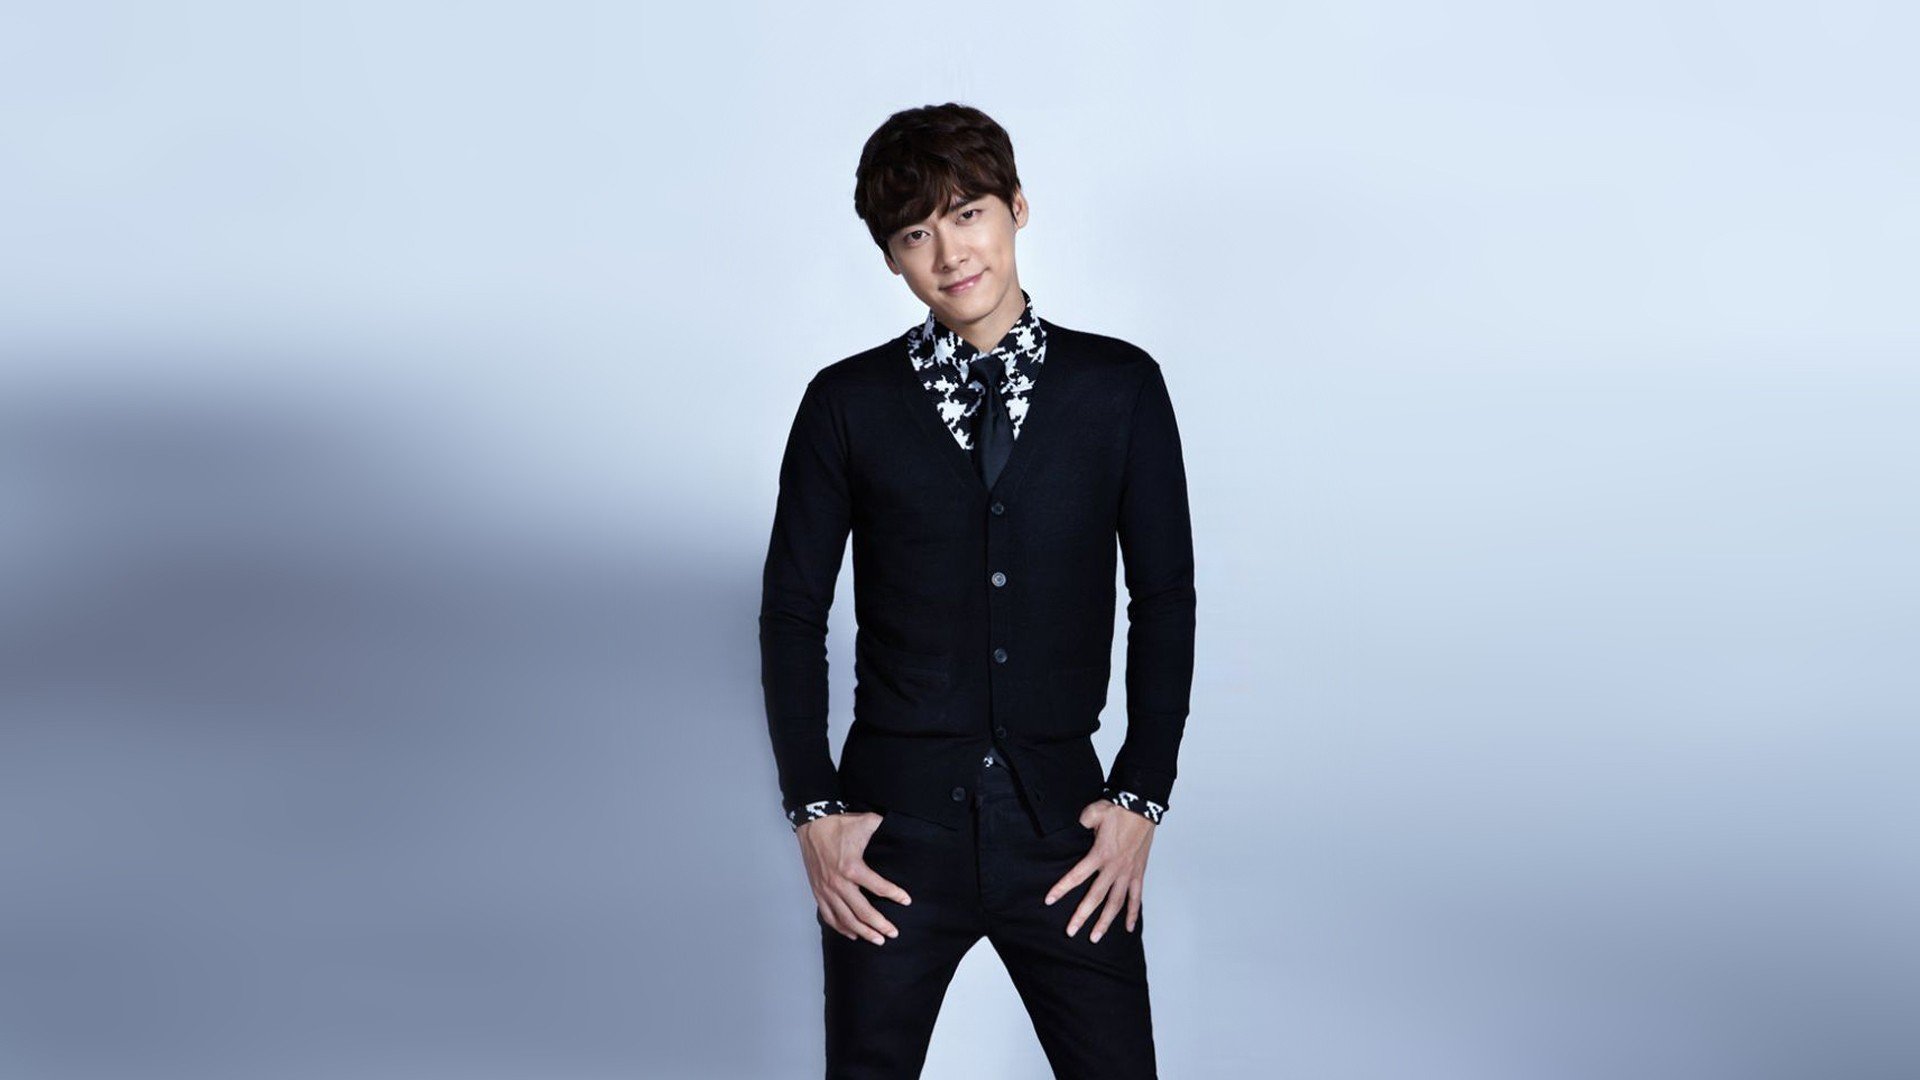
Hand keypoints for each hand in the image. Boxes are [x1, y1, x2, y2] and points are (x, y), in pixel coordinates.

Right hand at [797, 812, 911, 944]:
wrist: (812, 825)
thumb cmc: (839, 824)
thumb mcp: (865, 822)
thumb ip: (884, 826)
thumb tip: (902, 828)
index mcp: (853, 867)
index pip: (879, 887)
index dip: (895, 895)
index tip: (907, 901)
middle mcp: (839, 883)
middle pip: (863, 912)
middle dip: (880, 925)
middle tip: (894, 933)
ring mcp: (827, 890)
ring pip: (846, 919)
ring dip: (863, 932)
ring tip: (878, 940)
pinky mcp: (818, 892)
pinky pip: (829, 916)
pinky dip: (841, 928)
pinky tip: (853, 934)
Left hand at [1045, 801, 1154, 942]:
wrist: (1144, 808)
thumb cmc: (1119, 810)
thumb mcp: (1094, 812)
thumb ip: (1081, 822)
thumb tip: (1074, 827)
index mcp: (1100, 854)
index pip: (1076, 876)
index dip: (1062, 889)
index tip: (1049, 901)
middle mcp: (1114, 868)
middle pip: (1095, 897)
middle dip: (1082, 916)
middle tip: (1071, 931)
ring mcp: (1128, 873)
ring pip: (1116, 903)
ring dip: (1105, 921)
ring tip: (1095, 937)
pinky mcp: (1139, 873)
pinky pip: (1136, 898)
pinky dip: (1133, 913)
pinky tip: (1128, 928)